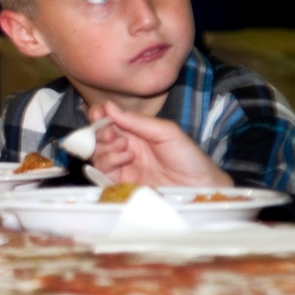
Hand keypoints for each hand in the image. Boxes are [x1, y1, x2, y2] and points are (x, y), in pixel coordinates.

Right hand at [87, 100, 230, 187]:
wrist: (198, 188)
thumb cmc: (188, 157)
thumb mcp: (166, 132)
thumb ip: (137, 121)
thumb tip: (108, 106)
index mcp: (136, 132)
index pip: (110, 121)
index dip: (100, 116)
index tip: (98, 114)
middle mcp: (126, 147)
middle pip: (98, 137)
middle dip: (100, 132)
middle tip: (111, 133)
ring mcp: (122, 166)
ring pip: (97, 153)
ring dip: (106, 147)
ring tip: (125, 147)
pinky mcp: (119, 184)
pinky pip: (101, 172)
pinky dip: (107, 162)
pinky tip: (125, 159)